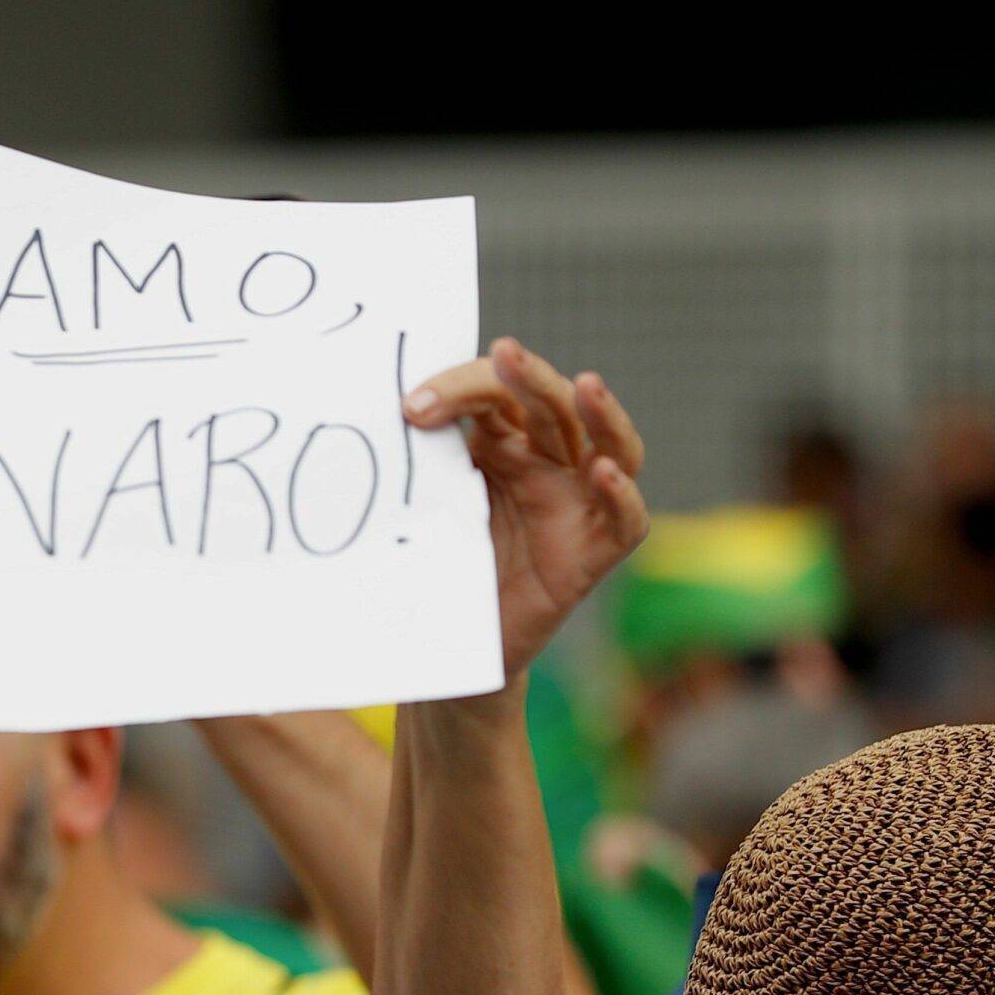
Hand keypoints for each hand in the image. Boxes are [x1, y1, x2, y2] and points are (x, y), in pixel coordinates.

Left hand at [404, 337, 648, 679]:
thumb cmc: (439, 565)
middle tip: (504, 353)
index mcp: (500, 444)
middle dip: (530, 378)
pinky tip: (602, 474)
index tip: (410, 407)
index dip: (461, 389)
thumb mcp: (421, 508)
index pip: (496, 395)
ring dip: (603, 413)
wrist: (452, 641)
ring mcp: (577, 505)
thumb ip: (415, 469)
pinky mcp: (594, 553)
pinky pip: (625, 520)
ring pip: (612, 446)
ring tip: (587, 384)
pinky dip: (620, 494)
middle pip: (553, 407)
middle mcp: (547, 466)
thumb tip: (370, 419)